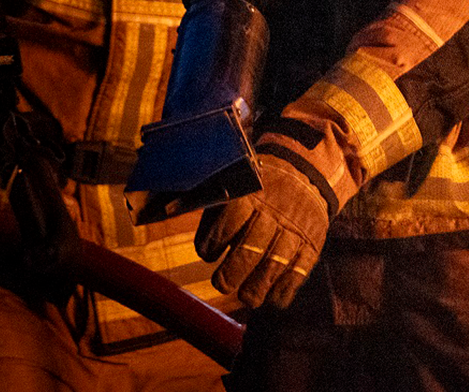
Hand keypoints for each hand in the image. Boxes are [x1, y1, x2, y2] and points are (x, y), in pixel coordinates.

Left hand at [195, 157, 327, 308]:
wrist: (307, 172)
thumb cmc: (257, 185)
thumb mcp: (232, 182)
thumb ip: (200, 199)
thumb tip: (157, 210)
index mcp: (248, 196)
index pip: (224, 227)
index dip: (211, 245)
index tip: (209, 252)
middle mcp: (272, 215)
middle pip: (248, 253)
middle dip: (230, 276)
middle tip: (222, 283)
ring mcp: (293, 232)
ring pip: (272, 270)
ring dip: (254, 289)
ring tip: (247, 295)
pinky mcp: (311, 246)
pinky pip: (296, 277)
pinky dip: (280, 293)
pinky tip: (271, 296)